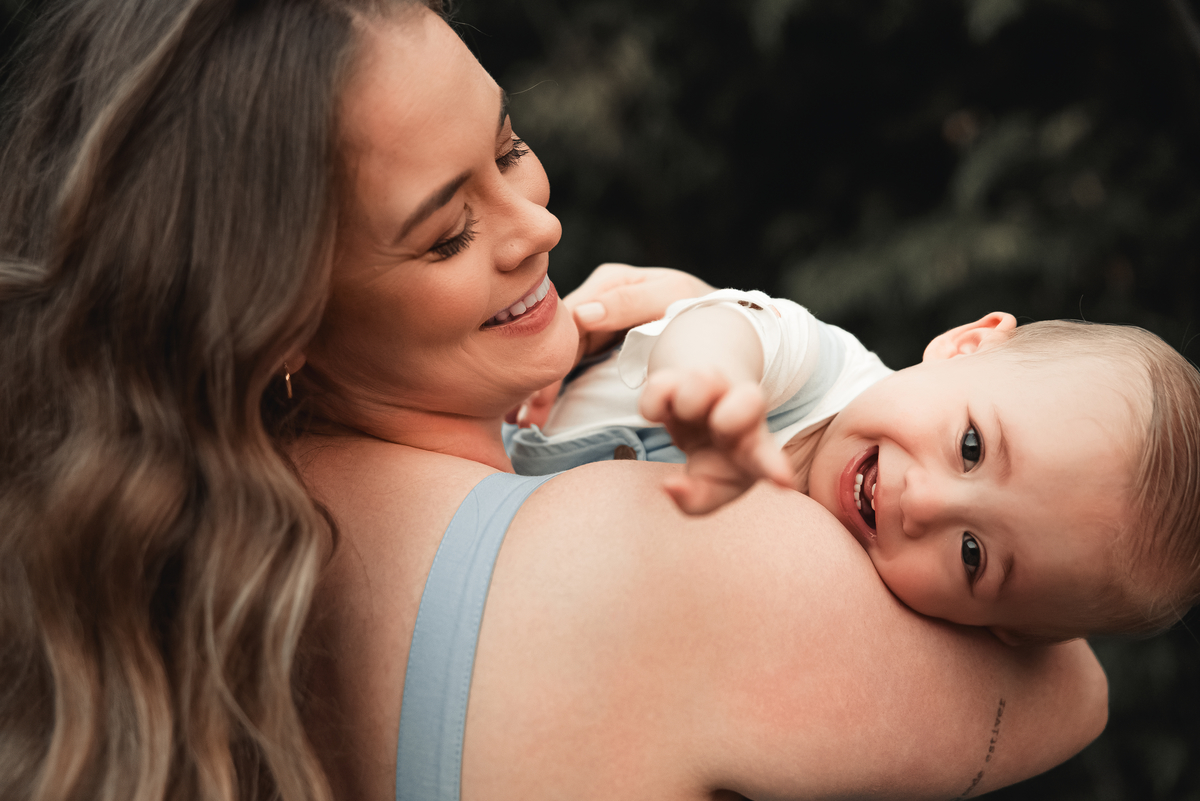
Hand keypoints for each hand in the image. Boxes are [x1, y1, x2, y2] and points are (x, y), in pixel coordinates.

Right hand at [509, 264, 712, 428]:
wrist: (724, 321)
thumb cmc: (701, 306)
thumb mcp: (670, 296)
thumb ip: (628, 303)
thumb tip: (583, 313)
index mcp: (609, 282)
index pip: (568, 318)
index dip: (550, 355)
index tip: (538, 392)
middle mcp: (597, 297)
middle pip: (558, 338)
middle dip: (540, 378)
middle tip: (524, 417)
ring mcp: (597, 320)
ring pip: (560, 354)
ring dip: (541, 387)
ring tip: (523, 420)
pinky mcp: (601, 340)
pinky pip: (570, 362)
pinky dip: (554, 385)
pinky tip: (535, 409)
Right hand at [639, 367, 793, 514]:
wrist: (694, 414)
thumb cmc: (713, 460)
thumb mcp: (708, 490)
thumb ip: (694, 501)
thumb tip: (668, 486)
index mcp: (754, 448)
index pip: (767, 456)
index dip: (774, 468)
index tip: (784, 482)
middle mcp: (740, 412)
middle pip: (749, 400)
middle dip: (732, 416)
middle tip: (719, 426)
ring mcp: (711, 389)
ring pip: (701, 382)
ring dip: (688, 401)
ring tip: (687, 413)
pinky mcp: (676, 378)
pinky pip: (659, 388)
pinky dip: (655, 403)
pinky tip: (664, 409)